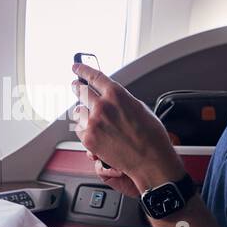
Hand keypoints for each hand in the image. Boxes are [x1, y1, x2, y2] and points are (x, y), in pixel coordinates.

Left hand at [71, 62, 184, 192]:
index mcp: (116, 94)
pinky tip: (97, 132)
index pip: (93, 76)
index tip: (76, 67)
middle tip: (76, 87)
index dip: (82, 69)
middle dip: (78, 88)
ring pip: (78, 111)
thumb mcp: (139, 107)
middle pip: (81, 91)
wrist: (150, 160)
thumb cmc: (150, 135)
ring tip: (95, 119)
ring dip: (84, 112)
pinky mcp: (89, 139)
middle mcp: (102, 106)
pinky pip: (79, 129)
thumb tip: (108, 95)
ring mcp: (93, 123)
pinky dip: (85, 129)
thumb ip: (120, 99)